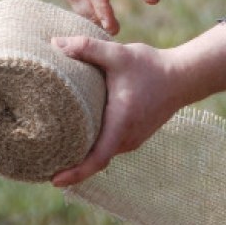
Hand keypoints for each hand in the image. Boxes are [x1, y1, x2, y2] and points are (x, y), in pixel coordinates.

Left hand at [50, 35, 184, 185]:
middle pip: (96, 161)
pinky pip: (110, 146)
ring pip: (103, 154)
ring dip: (83, 156)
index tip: (54, 181)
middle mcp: (127, 138)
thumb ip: (87, 48)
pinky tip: (80, 135)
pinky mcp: (135, 135)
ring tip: (57, 151)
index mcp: (121, 124)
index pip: (97, 159)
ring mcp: (133, 139)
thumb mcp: (119, 54)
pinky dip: (94, 146)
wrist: (183, 76)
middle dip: (71, 167)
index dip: (76, 174)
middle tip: (42, 164)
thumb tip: (55, 43)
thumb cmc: (151, 67)